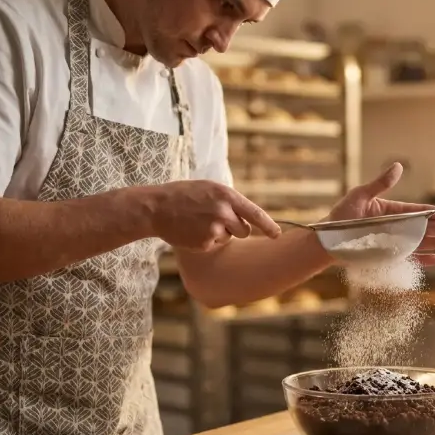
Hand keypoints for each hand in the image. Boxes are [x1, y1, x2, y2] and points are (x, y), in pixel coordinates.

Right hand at [149, 180, 280, 251]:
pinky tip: (192, 231)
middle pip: (244, 230)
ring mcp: (214, 228)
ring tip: (200, 222)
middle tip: (215, 220)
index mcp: (227, 196)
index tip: (278, 235)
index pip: (255, 214)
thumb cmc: (184, 196)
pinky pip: (214, 245)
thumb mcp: (210, 189)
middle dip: (235, 229)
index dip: (269, 226)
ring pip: (229, 238)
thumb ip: (230, 201)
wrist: (157, 208)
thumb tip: (248, 216)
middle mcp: (223, 212)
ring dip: (220, 234)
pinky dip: (205, 241)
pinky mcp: (205, 243)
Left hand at [326, 163, 434, 266]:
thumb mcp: (360, 196)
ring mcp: (392, 244)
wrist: (326, 241)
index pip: (417, 212)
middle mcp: (394, 228)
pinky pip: (408, 260)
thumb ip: (380, 184)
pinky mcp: (387, 258)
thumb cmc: (340, 217)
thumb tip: (399, 166)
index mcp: (391, 212)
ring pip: (420, 244)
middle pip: (423, 229)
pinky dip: (421, 260)